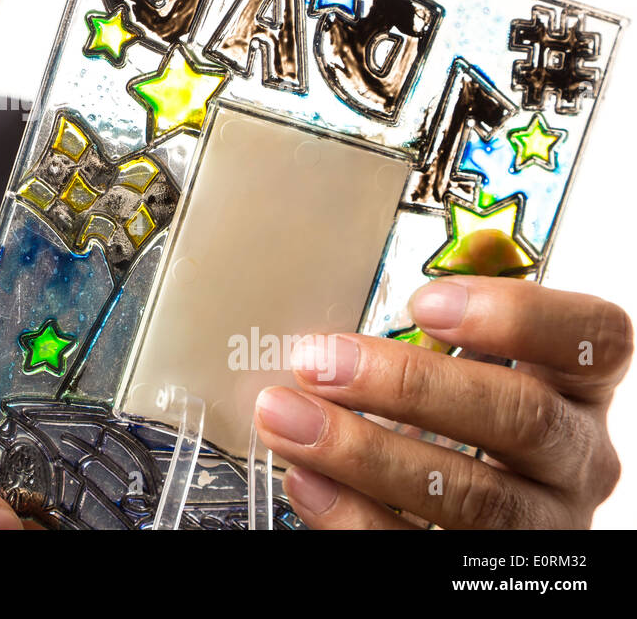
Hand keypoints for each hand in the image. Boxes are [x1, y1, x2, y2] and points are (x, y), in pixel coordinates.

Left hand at [253, 234, 631, 528]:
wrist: (458, 526)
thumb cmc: (453, 427)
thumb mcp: (459, 378)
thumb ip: (420, 348)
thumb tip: (321, 332)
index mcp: (576, 390)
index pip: (594, 340)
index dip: (518, 317)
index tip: (425, 303)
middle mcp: (577, 460)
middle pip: (523, 417)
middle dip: (410, 385)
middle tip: (319, 361)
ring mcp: (545, 526)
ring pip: (476, 497)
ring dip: (365, 453)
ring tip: (286, 419)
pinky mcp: (492, 578)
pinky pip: (424, 553)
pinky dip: (355, 517)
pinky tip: (305, 482)